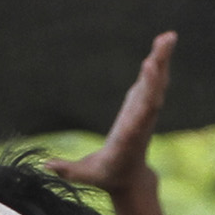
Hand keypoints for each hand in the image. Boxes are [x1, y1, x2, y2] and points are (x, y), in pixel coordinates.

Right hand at [49, 32, 175, 199]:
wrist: (130, 178)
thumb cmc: (105, 176)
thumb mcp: (85, 175)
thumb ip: (67, 170)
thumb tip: (45, 165)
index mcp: (128, 139)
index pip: (139, 116)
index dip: (145, 94)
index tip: (149, 72)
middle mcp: (141, 122)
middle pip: (153, 95)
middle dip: (157, 71)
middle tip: (165, 43)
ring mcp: (145, 112)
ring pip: (157, 84)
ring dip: (162, 60)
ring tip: (169, 36)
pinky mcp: (143, 104)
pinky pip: (154, 81)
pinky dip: (159, 61)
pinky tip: (164, 41)